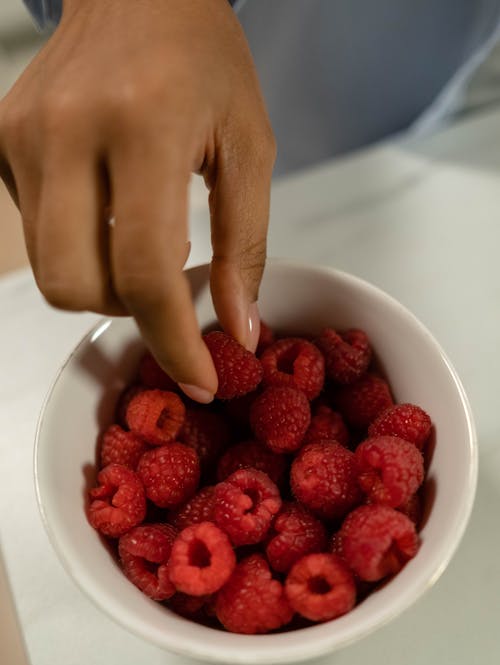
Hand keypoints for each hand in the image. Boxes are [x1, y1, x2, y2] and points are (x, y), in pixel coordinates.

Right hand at [0, 0, 274, 401]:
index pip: (147, 272)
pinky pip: (34, 238)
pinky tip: (105, 210)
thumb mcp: (249, 148)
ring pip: (50, 274)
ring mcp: (22, 137)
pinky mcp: (0, 142)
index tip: (199, 379)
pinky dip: (76, 248)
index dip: (174, 341)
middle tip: (169, 287)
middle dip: (131, 311)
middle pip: (80, 287)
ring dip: (103, 286)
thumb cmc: (203, 60)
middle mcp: (66, 131)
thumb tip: (239, 329)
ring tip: (139, 245)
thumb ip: (247, 246)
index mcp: (142, 126)